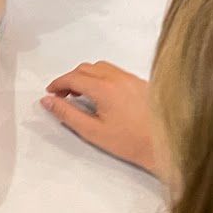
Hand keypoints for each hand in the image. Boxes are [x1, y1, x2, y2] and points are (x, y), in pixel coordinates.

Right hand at [41, 62, 159, 173]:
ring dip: (86, 76)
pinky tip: (101, 94)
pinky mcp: (140, 82)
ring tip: (80, 94)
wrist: (163, 145)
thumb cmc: (130, 142)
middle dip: (70, 79)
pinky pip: (115, 71)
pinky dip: (101, 76)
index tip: (50, 93)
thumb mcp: (92, 131)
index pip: (73, 77)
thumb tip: (49, 101)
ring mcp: (131, 78)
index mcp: (105, 88)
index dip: (58, 84)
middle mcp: (118, 78)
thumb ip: (67, 114)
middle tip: (62, 95)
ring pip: (101, 67)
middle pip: (86, 68)